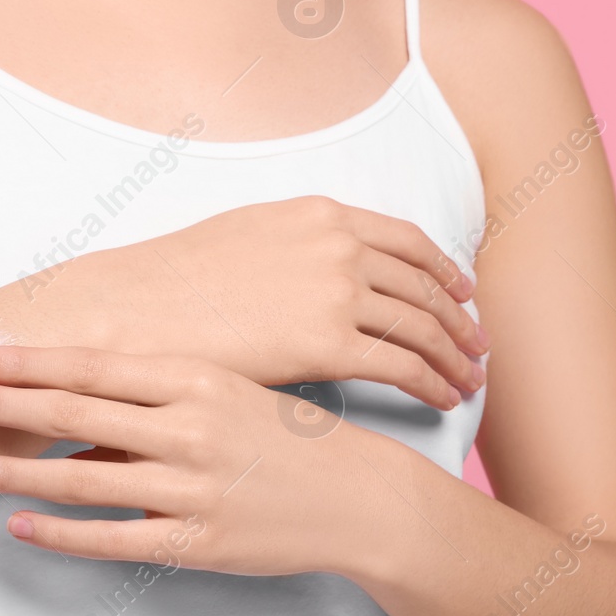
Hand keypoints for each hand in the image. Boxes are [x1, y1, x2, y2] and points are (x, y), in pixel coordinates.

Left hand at [0, 344, 387, 576]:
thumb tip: (82, 397)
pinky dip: (60, 531)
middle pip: (74, 412)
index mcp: (197, 378)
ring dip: (13, 469)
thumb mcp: (228, 392)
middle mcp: (189, 427)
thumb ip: (157, 394)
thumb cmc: (287, 437)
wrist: (356, 496)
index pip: (93, 364)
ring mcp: (192, 487)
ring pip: (81, 477)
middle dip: (0, 404)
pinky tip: (20, 524)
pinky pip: (112, 538)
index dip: (27, 360)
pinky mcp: (195, 541)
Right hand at [82, 195, 486, 409]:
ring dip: (455, 356)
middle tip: (477, 344)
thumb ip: (294, 246)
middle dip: (459, 318)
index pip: (406, 240)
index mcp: (319, 215)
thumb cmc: (175, 284)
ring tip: (469, 380)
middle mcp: (339, 244)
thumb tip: (313, 270)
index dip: (442, 269)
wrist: (138, 309)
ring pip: (423, 327)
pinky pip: (404, 366)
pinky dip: (434, 384)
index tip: (461, 292)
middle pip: (424, 285)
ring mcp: (337, 291)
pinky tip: (444, 400)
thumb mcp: (244, 236)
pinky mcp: (330, 344)